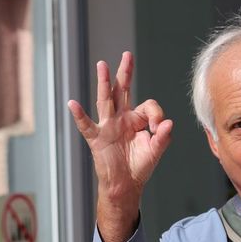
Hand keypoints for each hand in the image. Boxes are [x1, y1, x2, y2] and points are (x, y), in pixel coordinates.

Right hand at [67, 51, 173, 241]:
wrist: (125, 186)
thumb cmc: (139, 167)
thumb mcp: (155, 151)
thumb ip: (163, 137)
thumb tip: (168, 122)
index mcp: (136, 120)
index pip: (147, 105)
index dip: (155, 113)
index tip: (159, 128)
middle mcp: (121, 118)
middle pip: (122, 91)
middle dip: (125, 73)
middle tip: (127, 55)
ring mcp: (108, 126)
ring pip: (106, 100)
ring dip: (104, 83)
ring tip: (102, 65)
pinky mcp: (97, 138)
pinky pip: (87, 125)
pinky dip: (79, 115)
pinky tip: (72, 104)